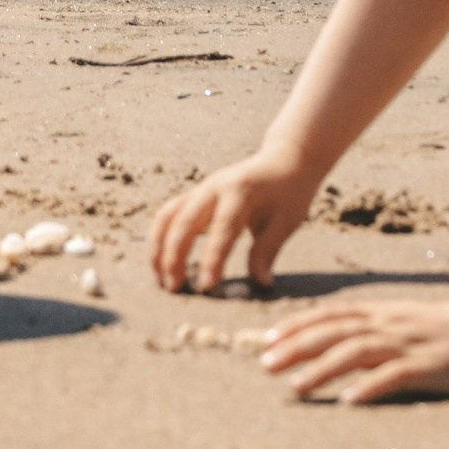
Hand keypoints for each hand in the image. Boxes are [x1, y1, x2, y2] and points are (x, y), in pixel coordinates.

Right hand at [150, 146, 319, 292]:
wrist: (285, 159)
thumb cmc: (289, 193)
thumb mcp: (286, 221)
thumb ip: (267, 251)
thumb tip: (261, 284)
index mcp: (241, 191)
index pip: (223, 228)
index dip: (212, 259)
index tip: (206, 286)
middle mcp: (214, 187)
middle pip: (184, 221)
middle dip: (174, 256)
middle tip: (175, 289)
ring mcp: (201, 189)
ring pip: (167, 216)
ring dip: (159, 248)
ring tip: (162, 280)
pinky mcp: (195, 195)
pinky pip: (168, 214)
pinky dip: (160, 238)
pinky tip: (162, 262)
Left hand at [259, 298, 448, 403]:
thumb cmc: (443, 332)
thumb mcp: (402, 323)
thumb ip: (369, 331)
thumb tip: (327, 346)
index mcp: (382, 313)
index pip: (332, 314)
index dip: (298, 325)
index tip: (267, 340)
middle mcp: (391, 324)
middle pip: (337, 331)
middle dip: (298, 346)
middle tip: (265, 365)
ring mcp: (411, 344)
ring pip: (359, 351)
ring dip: (324, 367)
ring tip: (296, 385)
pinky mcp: (433, 367)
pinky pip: (397, 376)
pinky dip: (371, 386)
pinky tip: (349, 400)